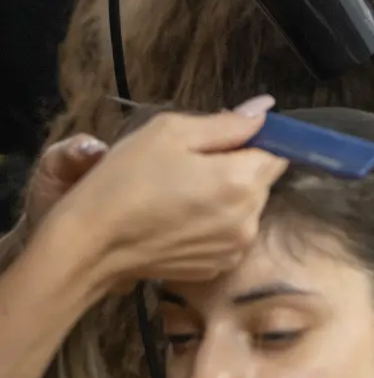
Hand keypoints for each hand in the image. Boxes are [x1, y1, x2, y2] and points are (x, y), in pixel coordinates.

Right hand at [38, 102, 286, 292]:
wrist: (91, 243)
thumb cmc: (127, 179)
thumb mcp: (171, 132)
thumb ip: (227, 123)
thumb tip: (265, 109)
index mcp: (243, 181)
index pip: (278, 151)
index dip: (255, 140)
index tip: (224, 139)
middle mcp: (249, 218)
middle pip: (262, 180)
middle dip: (237, 168)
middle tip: (190, 164)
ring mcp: (234, 248)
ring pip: (246, 208)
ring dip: (226, 197)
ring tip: (181, 192)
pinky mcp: (217, 268)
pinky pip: (230, 234)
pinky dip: (214, 223)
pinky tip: (179, 218)